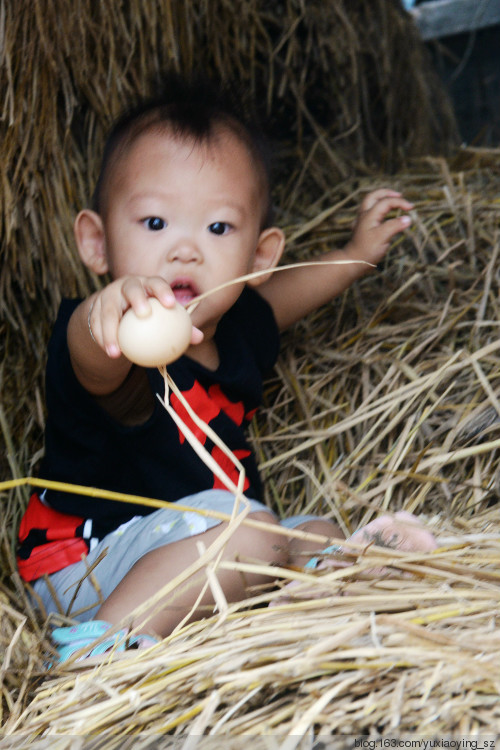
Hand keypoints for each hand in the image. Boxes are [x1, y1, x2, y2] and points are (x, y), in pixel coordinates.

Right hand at [88, 276, 202, 358]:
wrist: (119, 314)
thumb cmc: (150, 316)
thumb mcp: (163, 319)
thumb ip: (180, 327)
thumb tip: (199, 337)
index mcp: (147, 285)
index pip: (156, 283)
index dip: (163, 290)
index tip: (170, 304)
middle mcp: (127, 285)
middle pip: (131, 288)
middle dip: (137, 298)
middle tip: (144, 315)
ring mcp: (108, 295)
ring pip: (108, 310)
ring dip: (110, 331)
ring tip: (116, 352)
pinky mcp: (94, 308)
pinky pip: (95, 324)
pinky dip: (101, 338)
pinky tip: (109, 353)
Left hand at [346, 189, 412, 265]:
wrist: (352, 262)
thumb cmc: (367, 250)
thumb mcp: (383, 237)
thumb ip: (395, 226)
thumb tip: (408, 218)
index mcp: (369, 215)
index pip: (386, 201)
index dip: (400, 202)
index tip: (411, 209)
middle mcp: (364, 215)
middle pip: (374, 196)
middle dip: (387, 193)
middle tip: (399, 195)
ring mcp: (361, 221)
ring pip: (370, 203)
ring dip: (382, 199)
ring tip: (393, 201)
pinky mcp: (362, 228)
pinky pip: (369, 212)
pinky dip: (378, 208)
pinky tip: (383, 214)